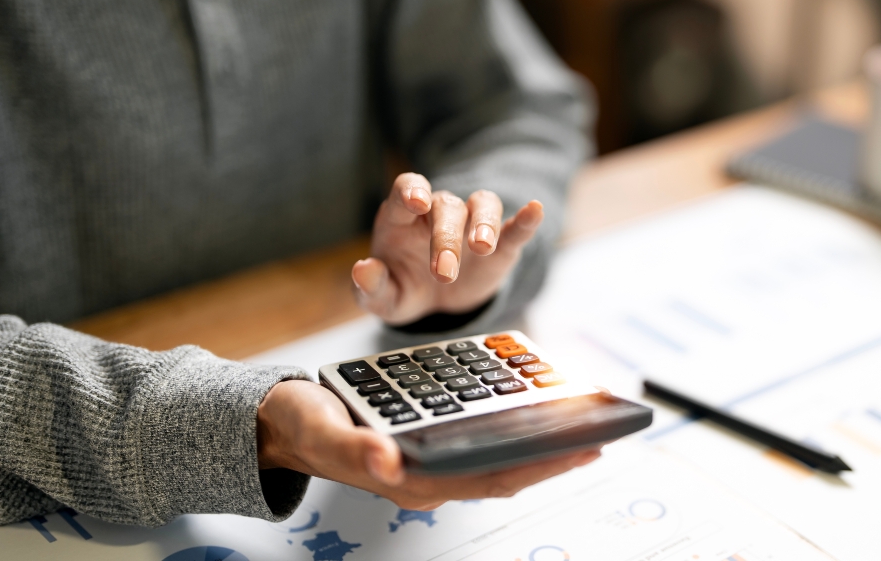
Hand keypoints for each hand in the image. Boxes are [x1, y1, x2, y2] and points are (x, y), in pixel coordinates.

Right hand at [257, 380, 600, 508]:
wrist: (280, 420)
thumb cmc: (301, 425)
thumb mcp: (322, 431)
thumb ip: (355, 449)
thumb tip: (390, 459)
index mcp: (413, 478)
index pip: (493, 475)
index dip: (543, 463)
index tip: (587, 446)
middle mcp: (429, 474)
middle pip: (507, 467)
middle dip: (556, 452)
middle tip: (600, 428)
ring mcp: (429, 458)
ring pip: (497, 452)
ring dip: (537, 437)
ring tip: (576, 415)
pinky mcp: (426, 438)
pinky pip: (478, 434)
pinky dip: (508, 420)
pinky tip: (526, 402)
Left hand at [351, 173, 543, 324]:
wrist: (437, 304)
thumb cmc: (405, 288)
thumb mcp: (384, 298)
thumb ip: (371, 287)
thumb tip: (363, 270)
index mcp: (404, 217)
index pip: (407, 188)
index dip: (412, 190)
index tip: (417, 201)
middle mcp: (439, 212)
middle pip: (447, 206)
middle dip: (446, 238)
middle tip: (444, 273)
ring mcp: (472, 225)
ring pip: (482, 205)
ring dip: (483, 223)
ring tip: (483, 247)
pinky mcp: (500, 246)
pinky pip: (513, 226)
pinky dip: (525, 219)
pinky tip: (534, 210)